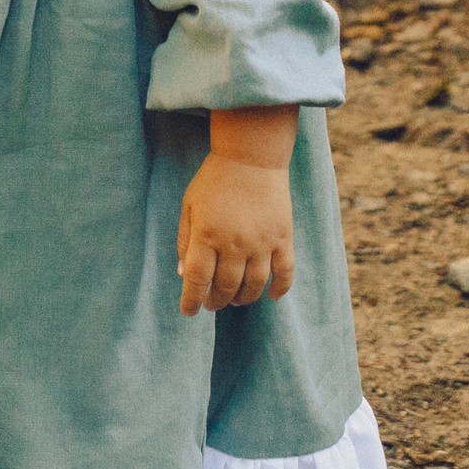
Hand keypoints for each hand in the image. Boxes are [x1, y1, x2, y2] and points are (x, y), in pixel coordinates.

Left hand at [176, 153, 295, 315]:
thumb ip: (185, 240)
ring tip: (235, 300)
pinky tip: (270, 296)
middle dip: (216, 301)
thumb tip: (183, 274)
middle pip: (225, 286)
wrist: (251, 156)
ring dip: (243, 298)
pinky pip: (285, 272)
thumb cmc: (214, 179)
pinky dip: (279, 288)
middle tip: (212, 304)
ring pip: (254, 285)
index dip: (191, 299)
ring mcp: (261, 242)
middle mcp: (234, 243)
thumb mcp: (189, 206)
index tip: (189, 311)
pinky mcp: (282, 237)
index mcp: (206, 235)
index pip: (196, 278)